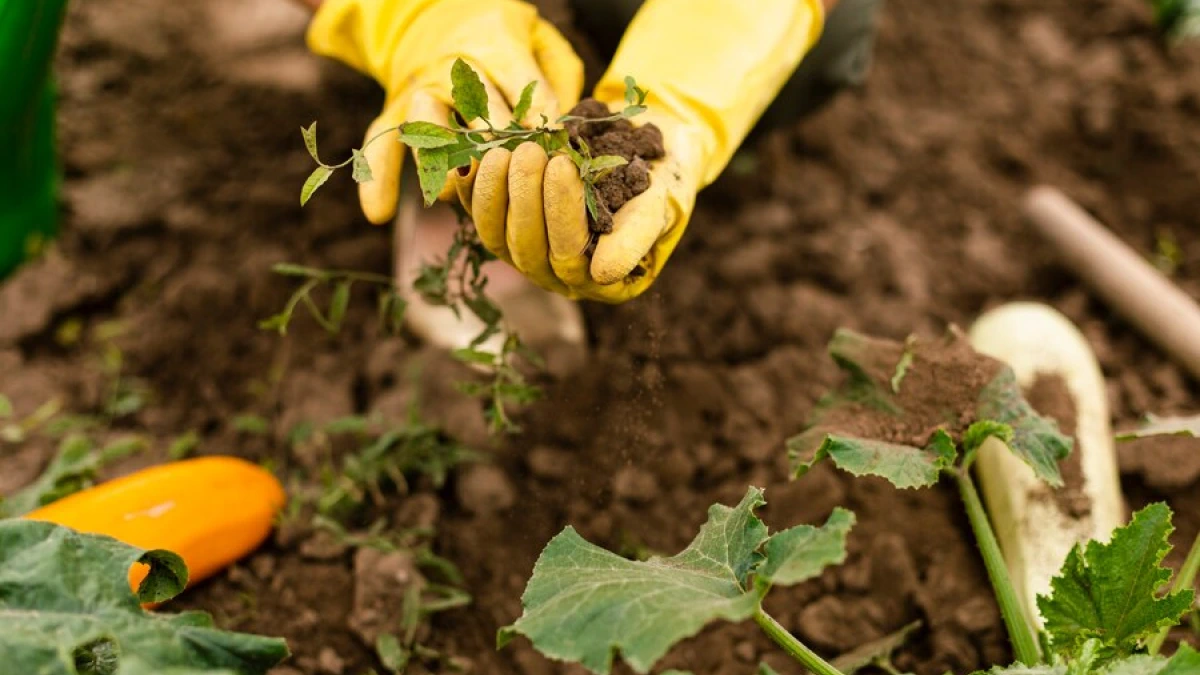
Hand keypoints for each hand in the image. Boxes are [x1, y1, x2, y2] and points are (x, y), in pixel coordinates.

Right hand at [305, 0, 582, 223]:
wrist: (440, 18)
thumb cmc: (510, 40)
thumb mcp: (542, 43)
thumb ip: (556, 78)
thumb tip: (560, 129)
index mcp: (491, 43)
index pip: (514, 79)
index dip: (534, 112)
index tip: (550, 142)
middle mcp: (451, 66)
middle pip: (470, 108)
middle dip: (495, 143)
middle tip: (511, 170)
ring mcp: (421, 91)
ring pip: (426, 128)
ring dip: (441, 162)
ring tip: (452, 188)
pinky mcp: (396, 113)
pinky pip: (382, 144)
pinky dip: (378, 178)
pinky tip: (378, 213)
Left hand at [455, 110, 702, 302]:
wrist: (651, 149)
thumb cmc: (663, 179)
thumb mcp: (662, 204)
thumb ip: (636, 238)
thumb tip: (602, 274)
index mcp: (602, 279)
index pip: (569, 255)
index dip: (560, 213)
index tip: (563, 164)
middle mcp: (561, 274)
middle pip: (527, 248)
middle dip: (525, 197)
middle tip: (531, 151)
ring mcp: (530, 250)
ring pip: (496, 235)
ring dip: (496, 192)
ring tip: (506, 150)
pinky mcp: (507, 223)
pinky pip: (479, 214)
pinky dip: (473, 187)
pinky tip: (472, 157)